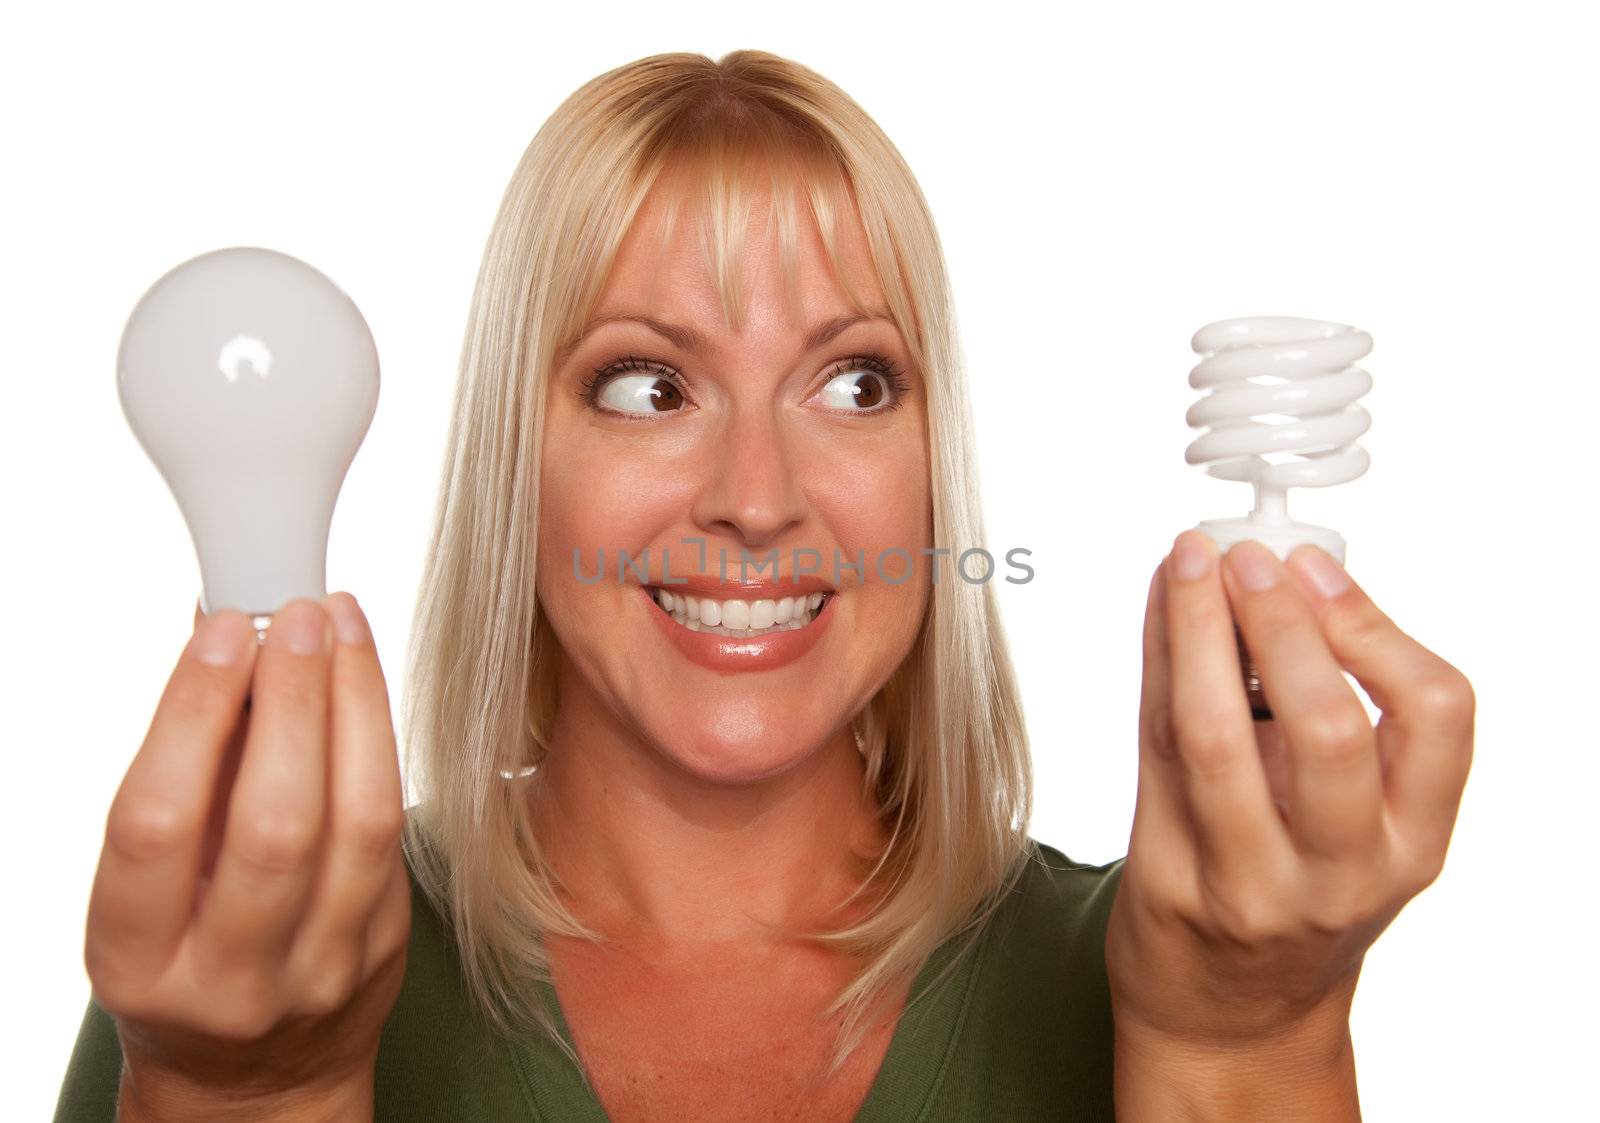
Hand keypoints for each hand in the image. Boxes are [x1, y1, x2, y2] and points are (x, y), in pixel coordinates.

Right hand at [84, 595, 410, 1120]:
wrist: (252, 1074)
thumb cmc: (184, 948)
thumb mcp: (148, 886)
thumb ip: (182, 776)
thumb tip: (223, 640)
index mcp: (139, 957)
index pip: (160, 825)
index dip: (193, 715)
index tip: (223, 631)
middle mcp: (231, 976)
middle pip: (276, 823)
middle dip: (294, 702)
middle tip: (299, 616)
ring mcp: (320, 970)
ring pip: (359, 825)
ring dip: (355, 707)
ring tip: (342, 627)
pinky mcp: (385, 949)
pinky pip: (394, 835)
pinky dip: (381, 745)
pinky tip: (364, 684)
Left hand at [1107, 530, 1474, 1053]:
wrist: (1232, 1011)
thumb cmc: (1300, 886)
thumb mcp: (1360, 823)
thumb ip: (1341, 711)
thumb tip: (1285, 571)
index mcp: (1412, 842)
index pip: (1436, 716)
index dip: (1373, 626)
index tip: (1315, 567)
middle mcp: (1342, 872)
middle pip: (1327, 729)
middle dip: (1282, 623)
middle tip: (1246, 556)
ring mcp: (1250, 884)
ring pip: (1216, 736)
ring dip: (1196, 630)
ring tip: (1187, 561)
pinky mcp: (1169, 881)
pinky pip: (1155, 747)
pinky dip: (1155, 663)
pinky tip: (1158, 610)